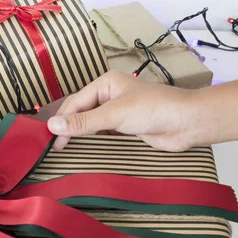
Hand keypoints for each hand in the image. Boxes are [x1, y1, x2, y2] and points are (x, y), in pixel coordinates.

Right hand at [48, 71, 200, 151]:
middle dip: (68, 129)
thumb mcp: (114, 115)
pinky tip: (84, 152)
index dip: (62, 121)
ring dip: (79, 137)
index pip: (75, 103)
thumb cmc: (153, 110)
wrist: (187, 123)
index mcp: (105, 84)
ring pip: (90, 125)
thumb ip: (83, 122)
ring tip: (64, 152)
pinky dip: (93, 143)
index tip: (50, 140)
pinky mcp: (125, 128)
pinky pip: (102, 135)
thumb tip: (52, 125)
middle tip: (54, 149)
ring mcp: (117, 113)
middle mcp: (109, 96)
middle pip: (80, 113)